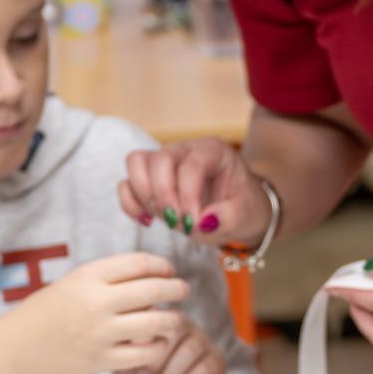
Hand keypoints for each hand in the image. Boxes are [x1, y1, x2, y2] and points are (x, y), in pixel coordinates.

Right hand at [12, 252, 190, 373]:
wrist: (16, 347)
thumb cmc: (47, 312)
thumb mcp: (73, 284)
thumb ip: (109, 281)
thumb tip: (155, 279)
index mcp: (88, 276)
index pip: (139, 263)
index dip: (162, 265)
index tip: (169, 271)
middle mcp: (96, 301)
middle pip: (154, 289)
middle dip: (176, 289)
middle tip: (184, 290)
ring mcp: (100, 332)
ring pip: (156, 322)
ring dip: (174, 320)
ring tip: (176, 319)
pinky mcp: (102, 360)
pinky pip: (145, 353)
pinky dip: (158, 346)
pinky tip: (158, 343)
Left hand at [117, 318, 224, 373]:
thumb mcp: (125, 366)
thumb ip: (124, 350)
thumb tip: (126, 335)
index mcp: (158, 319)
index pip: (155, 313)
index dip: (145, 333)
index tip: (134, 354)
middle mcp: (183, 324)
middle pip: (176, 327)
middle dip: (157, 358)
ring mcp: (202, 341)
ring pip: (191, 348)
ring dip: (172, 373)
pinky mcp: (216, 361)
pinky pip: (206, 366)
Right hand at [119, 138, 269, 245]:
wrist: (235, 212)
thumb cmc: (242, 208)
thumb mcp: (246, 216)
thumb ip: (229, 218)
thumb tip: (202, 221)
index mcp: (213, 151)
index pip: (192, 165)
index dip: (188, 196)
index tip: (194, 224)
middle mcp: (185, 150)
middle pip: (160, 159)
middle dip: (164, 195)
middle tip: (178, 223)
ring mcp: (164, 161)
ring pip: (136, 162)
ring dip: (144, 195)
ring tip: (163, 219)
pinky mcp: (148, 178)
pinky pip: (126, 182)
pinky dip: (130, 203)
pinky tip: (148, 222)